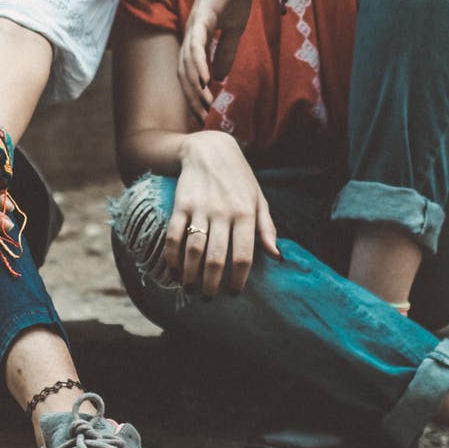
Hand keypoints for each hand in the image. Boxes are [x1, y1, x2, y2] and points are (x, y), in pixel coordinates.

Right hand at [163, 131, 280, 296]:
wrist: (210, 150)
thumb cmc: (239, 179)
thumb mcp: (259, 199)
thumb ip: (267, 228)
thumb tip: (276, 256)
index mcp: (246, 213)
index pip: (243, 255)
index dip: (238, 279)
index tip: (233, 293)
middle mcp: (223, 212)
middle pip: (216, 258)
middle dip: (211, 284)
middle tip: (209, 298)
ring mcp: (200, 209)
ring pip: (193, 250)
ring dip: (190, 275)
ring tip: (191, 290)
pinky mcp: (180, 205)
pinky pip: (174, 236)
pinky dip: (172, 258)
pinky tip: (174, 271)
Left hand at [179, 0, 258, 120]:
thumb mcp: (233, 29)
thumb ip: (224, 52)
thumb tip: (217, 78)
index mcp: (196, 36)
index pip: (190, 70)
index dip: (195, 92)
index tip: (205, 111)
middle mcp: (190, 32)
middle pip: (184, 71)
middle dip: (192, 95)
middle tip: (201, 117)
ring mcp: (194, 24)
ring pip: (188, 61)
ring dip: (195, 85)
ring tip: (204, 104)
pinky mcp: (202, 16)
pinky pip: (197, 44)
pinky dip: (199, 64)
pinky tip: (205, 81)